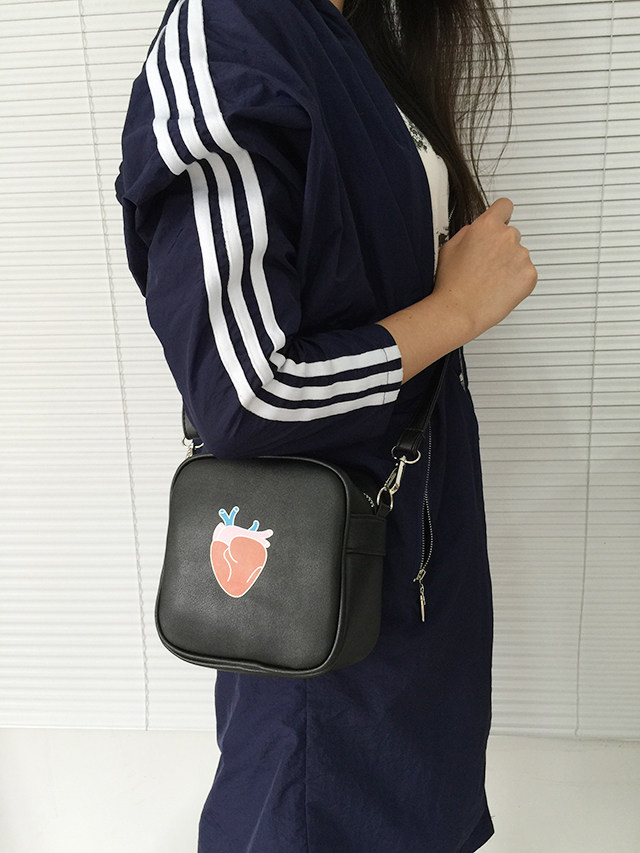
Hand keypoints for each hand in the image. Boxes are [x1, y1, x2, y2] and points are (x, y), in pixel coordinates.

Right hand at [431, 197, 537, 339]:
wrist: (459, 311)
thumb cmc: (452, 283)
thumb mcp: (450, 247)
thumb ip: (469, 232)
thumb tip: (478, 231)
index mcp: (487, 226)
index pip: (505, 206)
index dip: (501, 215)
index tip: (500, 222)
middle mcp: (507, 237)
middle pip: (511, 234)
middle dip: (501, 246)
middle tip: (486, 265)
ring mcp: (521, 256)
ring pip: (519, 255)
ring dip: (509, 264)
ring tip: (490, 281)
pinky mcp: (529, 275)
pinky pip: (526, 273)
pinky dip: (516, 280)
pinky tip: (499, 288)